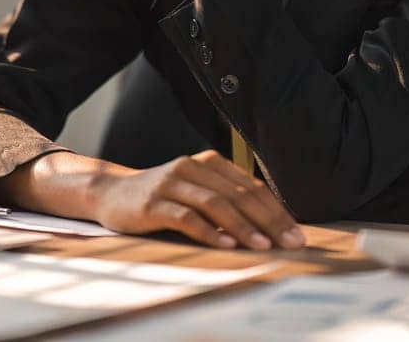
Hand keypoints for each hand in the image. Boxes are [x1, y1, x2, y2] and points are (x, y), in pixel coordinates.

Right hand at [92, 149, 304, 249]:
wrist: (111, 193)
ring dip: (243, 227)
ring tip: (264, 246)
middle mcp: (192, 168)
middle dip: (269, 221)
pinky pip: (186, 217)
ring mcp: (171, 184)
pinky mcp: (153, 203)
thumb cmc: (162, 198)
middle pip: (238, 194)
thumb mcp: (196, 190)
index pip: (250, 186)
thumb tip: (271, 222)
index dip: (276, 210)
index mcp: (208, 163)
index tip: (296, 233)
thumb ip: (226, 198)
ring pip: (215, 204)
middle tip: (291, 242)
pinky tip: (226, 245)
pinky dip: (208, 232)